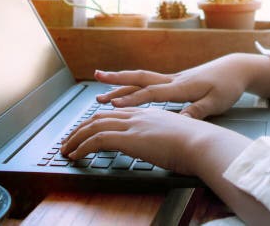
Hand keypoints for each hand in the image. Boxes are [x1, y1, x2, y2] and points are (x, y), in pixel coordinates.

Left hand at [60, 107, 250, 176]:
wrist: (203, 143)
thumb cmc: (198, 144)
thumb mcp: (179, 137)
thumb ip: (167, 137)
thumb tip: (164, 145)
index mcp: (150, 114)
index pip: (117, 113)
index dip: (100, 120)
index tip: (88, 128)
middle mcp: (139, 115)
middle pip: (102, 116)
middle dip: (81, 128)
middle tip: (69, 140)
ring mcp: (133, 124)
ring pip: (94, 125)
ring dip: (76, 138)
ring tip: (66, 149)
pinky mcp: (130, 138)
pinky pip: (97, 140)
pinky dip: (82, 147)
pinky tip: (75, 156)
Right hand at [93, 55, 254, 118]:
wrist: (236, 68)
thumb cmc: (228, 86)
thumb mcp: (217, 102)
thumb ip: (197, 111)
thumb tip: (179, 121)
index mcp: (182, 87)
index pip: (153, 93)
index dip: (133, 99)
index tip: (114, 105)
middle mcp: (174, 80)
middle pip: (141, 78)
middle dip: (118, 80)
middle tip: (97, 78)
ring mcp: (173, 79)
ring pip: (142, 78)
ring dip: (121, 81)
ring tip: (101, 83)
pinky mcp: (176, 81)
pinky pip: (149, 82)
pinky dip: (134, 84)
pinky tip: (125, 88)